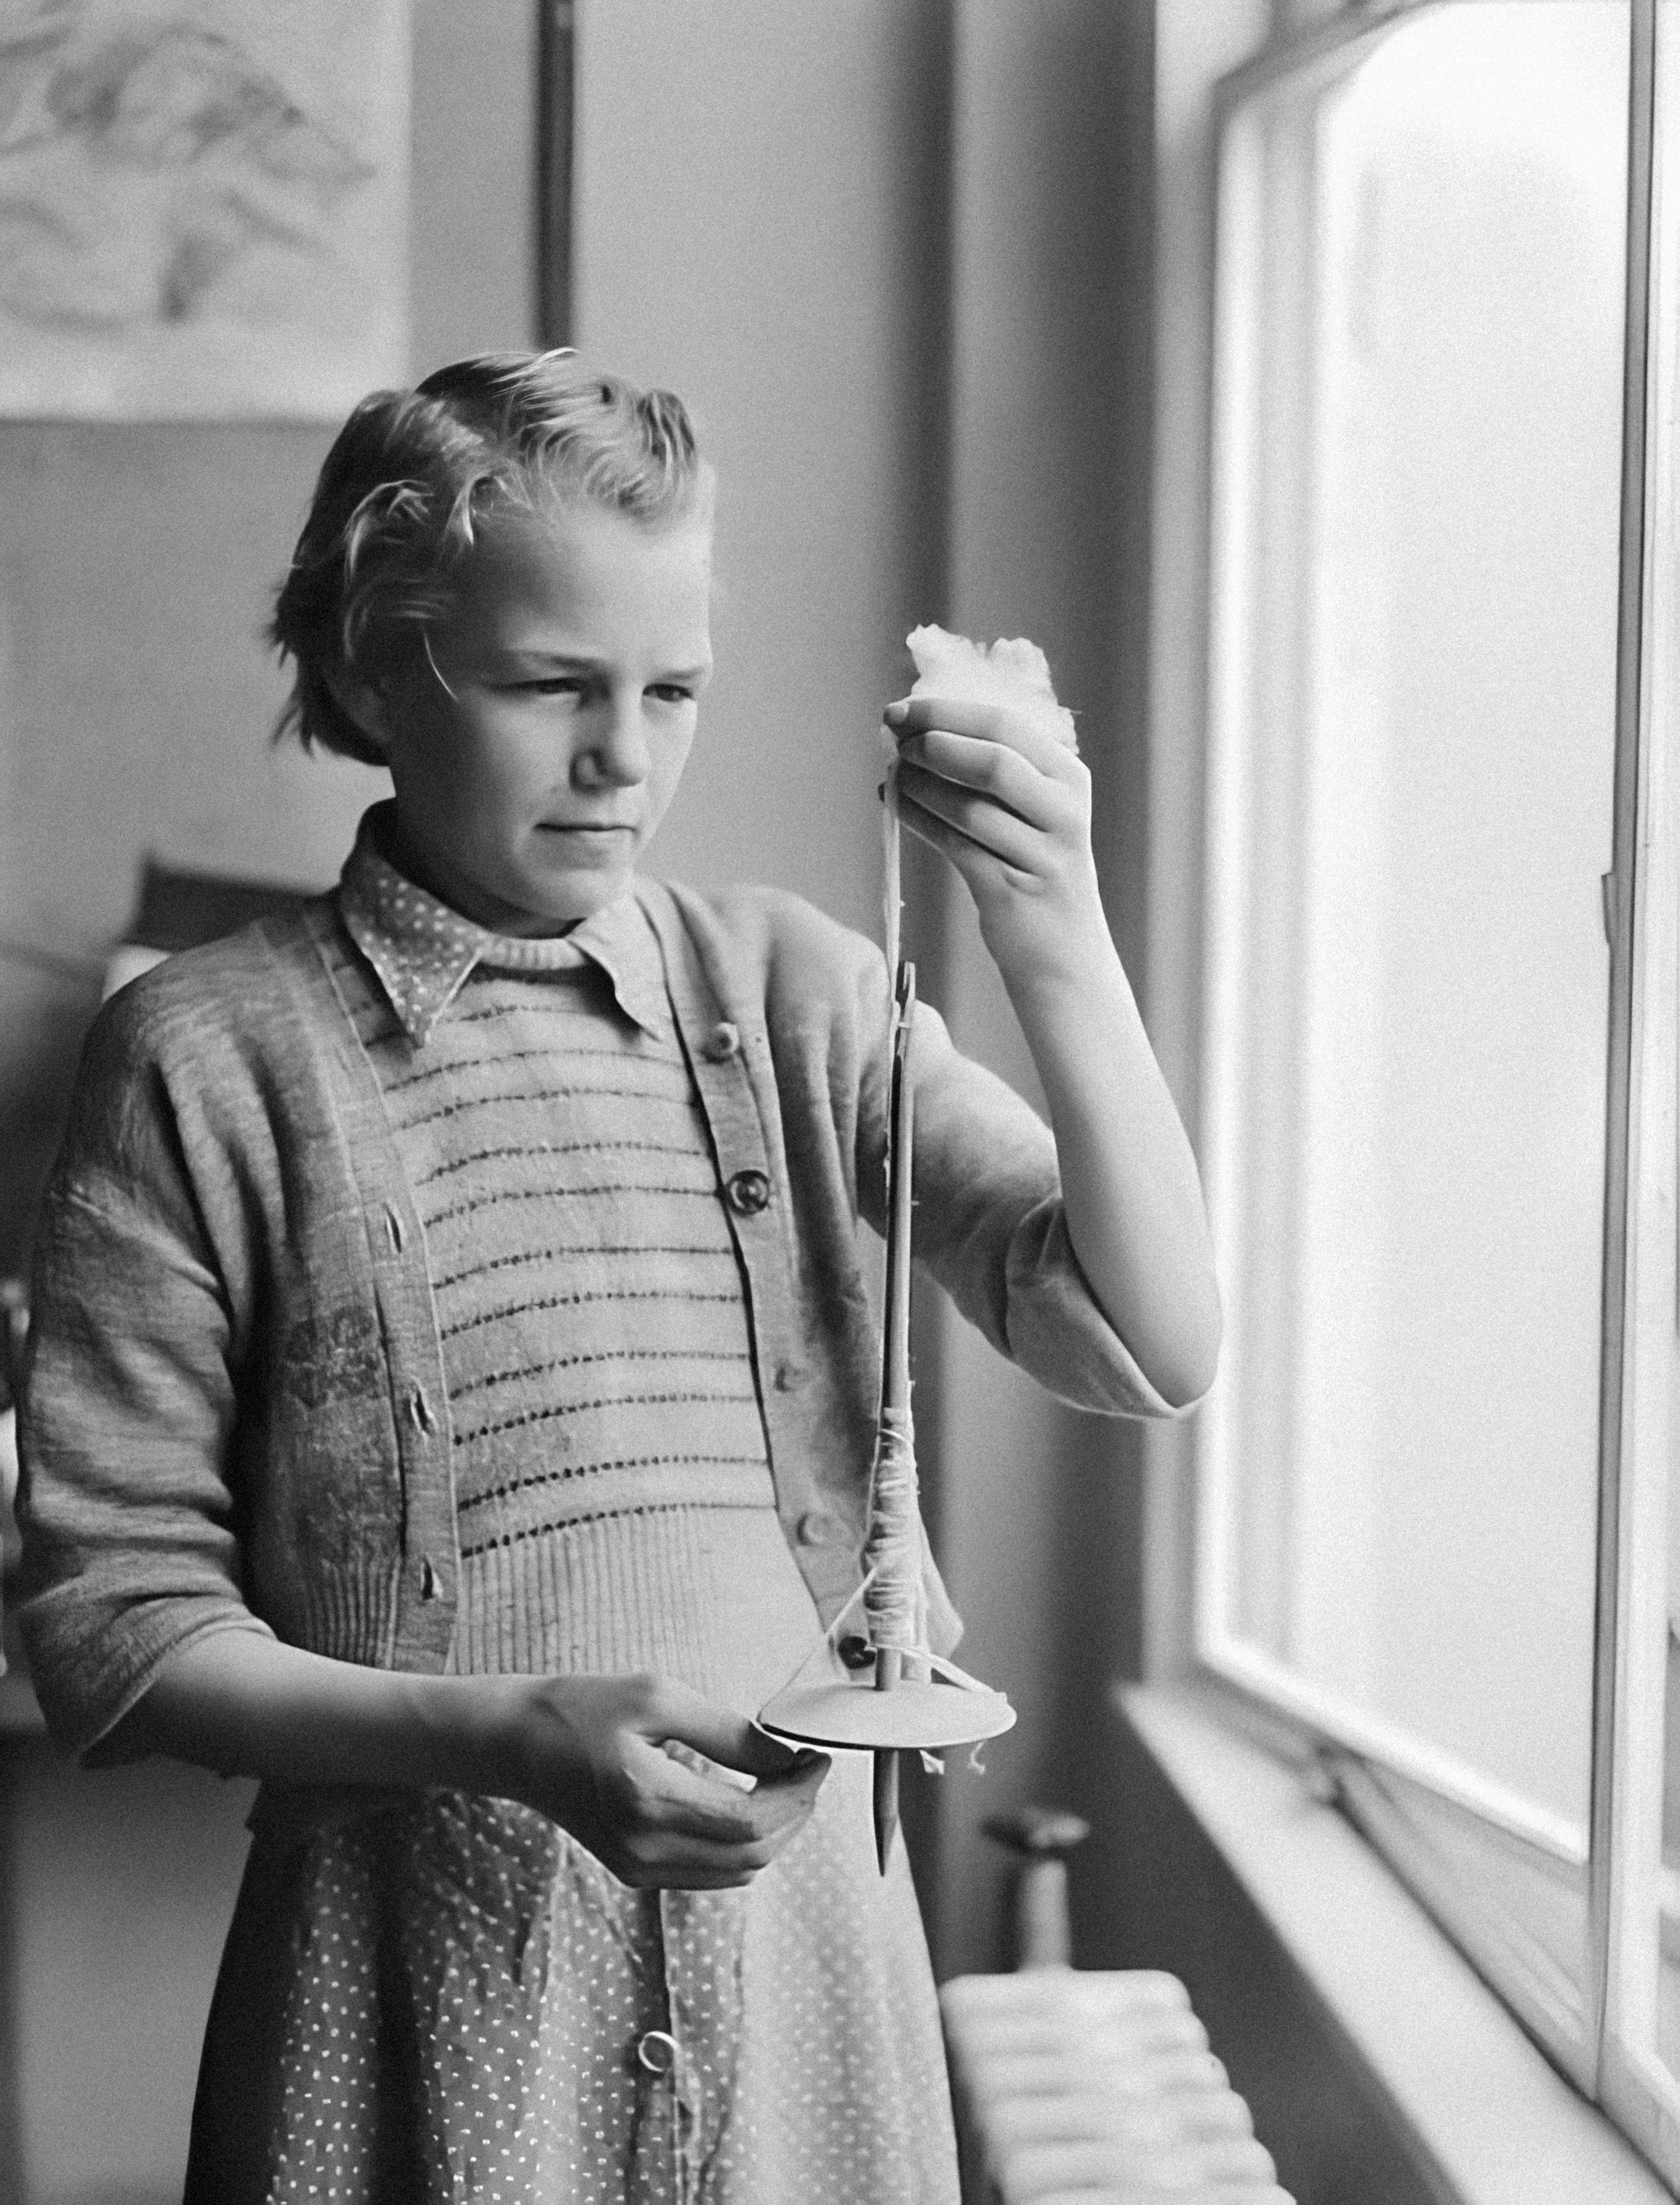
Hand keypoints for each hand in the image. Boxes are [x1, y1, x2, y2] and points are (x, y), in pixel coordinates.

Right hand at [500, 1671, 829, 1888]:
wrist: (517, 1744)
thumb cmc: (582, 1708)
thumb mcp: (657, 1697)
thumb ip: (728, 1731)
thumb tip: (784, 1756)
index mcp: (649, 1801)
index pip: (752, 1822)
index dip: (798, 1794)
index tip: (817, 1759)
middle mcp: (644, 1849)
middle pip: (753, 1855)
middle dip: (794, 1814)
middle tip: (807, 1770)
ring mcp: (638, 1868)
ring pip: (737, 1871)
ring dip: (773, 1832)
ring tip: (784, 1782)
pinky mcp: (634, 1871)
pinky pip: (710, 1872)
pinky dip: (742, 1844)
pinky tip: (748, 1802)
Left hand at [886, 693, 1107, 982]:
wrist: (1063, 952)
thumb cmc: (1033, 868)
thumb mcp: (1030, 810)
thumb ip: (992, 769)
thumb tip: (917, 730)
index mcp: (1068, 777)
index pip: (1006, 726)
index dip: (945, 713)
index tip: (899, 711)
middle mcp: (1065, 811)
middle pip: (995, 760)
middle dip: (934, 742)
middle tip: (892, 739)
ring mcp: (1044, 853)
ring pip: (972, 806)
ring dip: (921, 784)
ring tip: (891, 775)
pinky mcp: (1013, 891)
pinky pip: (956, 846)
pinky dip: (919, 820)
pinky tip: (894, 806)